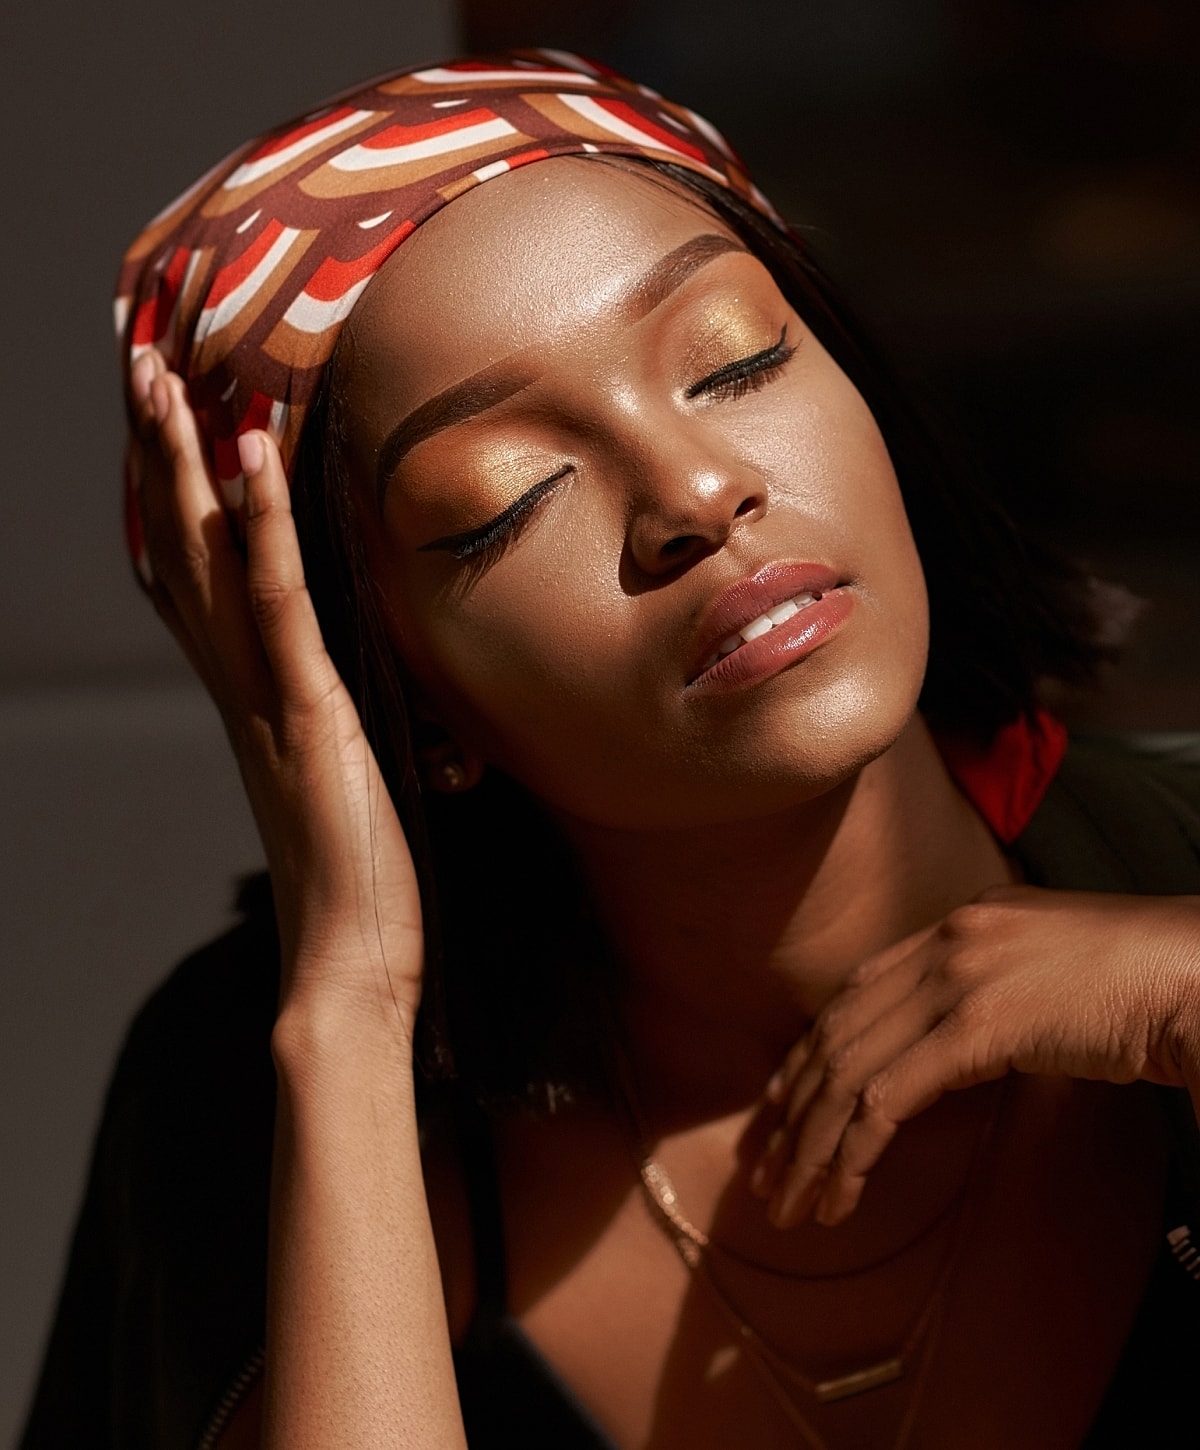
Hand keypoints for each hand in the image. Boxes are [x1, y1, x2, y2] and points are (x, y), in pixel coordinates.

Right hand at [128, 351, 423, 1042]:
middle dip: (154, 457)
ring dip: (181, 467)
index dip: (172, 501)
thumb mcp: (343, 779)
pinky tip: (250, 458)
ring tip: (163, 379)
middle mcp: (239, 690)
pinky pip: (279, 606)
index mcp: (249, 701)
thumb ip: (328, 724)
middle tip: (135, 364)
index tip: (164, 426)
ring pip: (206, 563)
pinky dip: (262, 528)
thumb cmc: (356, 882)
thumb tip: (342, 693)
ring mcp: (267, 700)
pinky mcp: (309, 714)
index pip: (194, 581)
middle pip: (178, 551)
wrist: (349, 966)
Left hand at [749, 885, 1199, 1228]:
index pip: (853, 994)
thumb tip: (952, 1046)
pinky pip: (887, 1100)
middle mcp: (944, 943)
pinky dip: (854, 1154)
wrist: (1195, 974)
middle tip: (764, 1170)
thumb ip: (987, 992)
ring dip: (811, 1147)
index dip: (807, 1055)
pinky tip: (841, 1195)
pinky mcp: (978, 1028)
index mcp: (955, 925)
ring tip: (790, 1202)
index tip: (780, 1106)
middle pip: (834, 1033)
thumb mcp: (1043, 970)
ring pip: (848, 1072)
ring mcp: (957, 980)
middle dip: (791, 1111)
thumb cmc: (1139, 984)